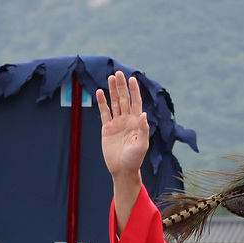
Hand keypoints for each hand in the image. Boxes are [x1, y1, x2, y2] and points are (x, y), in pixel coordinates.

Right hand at [97, 71, 148, 225]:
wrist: (122, 170)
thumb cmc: (134, 159)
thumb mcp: (141, 146)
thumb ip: (143, 130)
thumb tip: (143, 114)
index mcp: (137, 123)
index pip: (136, 103)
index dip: (134, 91)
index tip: (132, 78)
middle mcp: (127, 120)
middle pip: (124, 99)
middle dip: (121, 86)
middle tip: (118, 72)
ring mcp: (117, 123)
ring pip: (114, 103)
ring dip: (112, 91)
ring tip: (110, 77)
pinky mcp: (107, 128)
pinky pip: (104, 113)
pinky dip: (102, 102)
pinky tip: (99, 92)